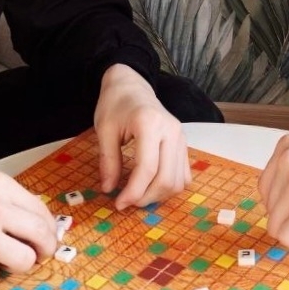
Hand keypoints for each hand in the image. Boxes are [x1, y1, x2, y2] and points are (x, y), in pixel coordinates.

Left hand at [95, 64, 190, 208]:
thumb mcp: (104, 130)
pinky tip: (151, 186)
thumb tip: (108, 190)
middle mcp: (171, 131)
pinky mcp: (184, 144)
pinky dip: (169, 187)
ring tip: (138, 195)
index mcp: (150, 124)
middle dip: (146, 197)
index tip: (118, 203)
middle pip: (166, 178)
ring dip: (158, 195)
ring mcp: (181, 137)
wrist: (132, 86)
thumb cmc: (115, 105)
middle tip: (126, 201)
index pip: (147, 168)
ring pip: (178, 181)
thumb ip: (108, 161)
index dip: (133, 192)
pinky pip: (184, 175)